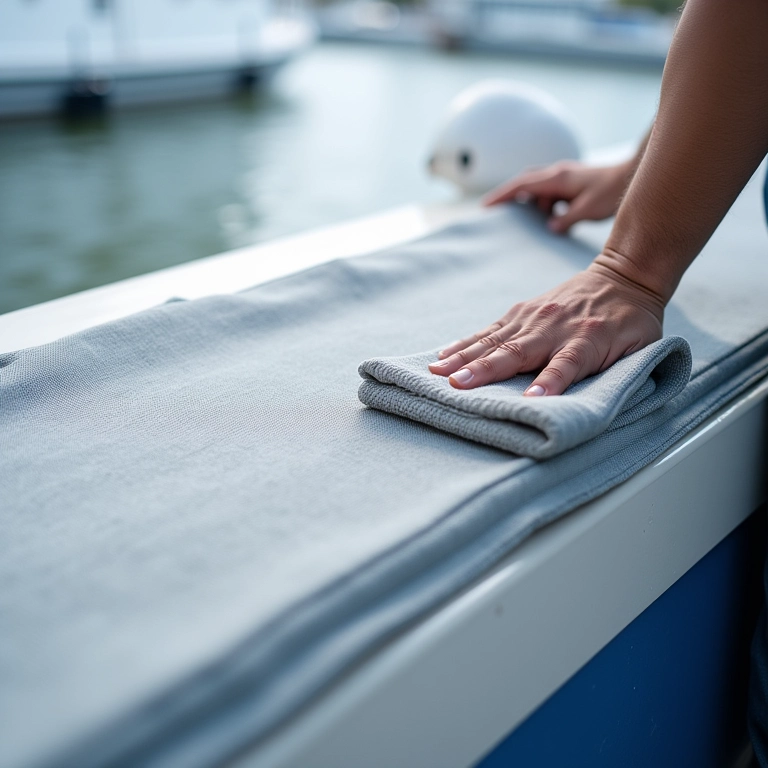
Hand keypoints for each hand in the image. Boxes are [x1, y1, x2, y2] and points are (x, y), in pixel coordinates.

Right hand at [428, 262, 664, 394]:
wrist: (624, 275)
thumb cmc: (631, 322)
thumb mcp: (638, 348)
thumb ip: (615, 371)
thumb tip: (590, 403)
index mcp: (589, 339)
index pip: (566, 365)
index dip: (549, 383)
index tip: (530, 400)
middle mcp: (556, 326)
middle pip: (518, 352)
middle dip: (487, 370)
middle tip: (458, 386)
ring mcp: (534, 316)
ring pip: (496, 340)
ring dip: (466, 357)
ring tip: (440, 372)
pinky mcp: (521, 311)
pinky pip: (490, 329)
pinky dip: (466, 343)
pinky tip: (444, 355)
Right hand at [483, 160, 633, 233]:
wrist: (632, 175)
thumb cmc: (611, 191)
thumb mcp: (587, 210)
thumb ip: (565, 220)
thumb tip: (550, 227)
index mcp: (557, 178)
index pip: (522, 185)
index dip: (502, 195)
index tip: (486, 206)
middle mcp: (558, 174)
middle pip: (526, 183)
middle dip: (511, 196)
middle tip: (498, 212)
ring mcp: (565, 177)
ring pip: (540, 190)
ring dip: (537, 205)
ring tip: (543, 223)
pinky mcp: (572, 183)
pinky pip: (552, 194)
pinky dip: (549, 206)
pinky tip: (557, 220)